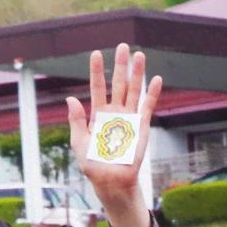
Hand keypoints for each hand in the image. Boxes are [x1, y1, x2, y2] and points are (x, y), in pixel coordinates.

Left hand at [66, 42, 162, 226]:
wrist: (111, 181)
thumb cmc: (92, 164)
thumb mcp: (79, 142)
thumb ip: (76, 120)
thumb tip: (71, 99)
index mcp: (97, 114)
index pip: (97, 87)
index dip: (96, 71)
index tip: (96, 54)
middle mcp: (114, 112)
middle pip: (118, 83)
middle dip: (120, 65)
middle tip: (123, 46)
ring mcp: (129, 118)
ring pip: (134, 90)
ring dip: (137, 73)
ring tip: (140, 55)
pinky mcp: (141, 126)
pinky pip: (147, 106)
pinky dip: (152, 93)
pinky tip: (155, 79)